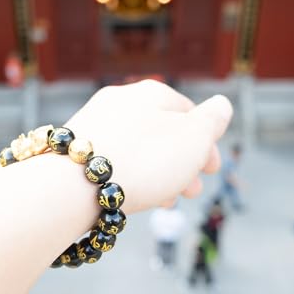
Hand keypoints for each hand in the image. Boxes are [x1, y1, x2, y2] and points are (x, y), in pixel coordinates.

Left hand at [66, 80, 231, 213]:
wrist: (71, 184)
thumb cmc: (142, 160)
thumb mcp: (193, 138)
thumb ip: (213, 120)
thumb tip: (222, 105)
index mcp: (152, 92)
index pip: (190, 113)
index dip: (207, 143)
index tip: (212, 171)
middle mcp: (121, 99)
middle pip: (163, 132)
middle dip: (184, 164)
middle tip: (192, 191)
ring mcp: (96, 121)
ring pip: (139, 148)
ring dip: (160, 173)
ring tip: (166, 201)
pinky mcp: (77, 146)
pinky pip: (114, 158)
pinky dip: (131, 175)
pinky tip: (133, 196)